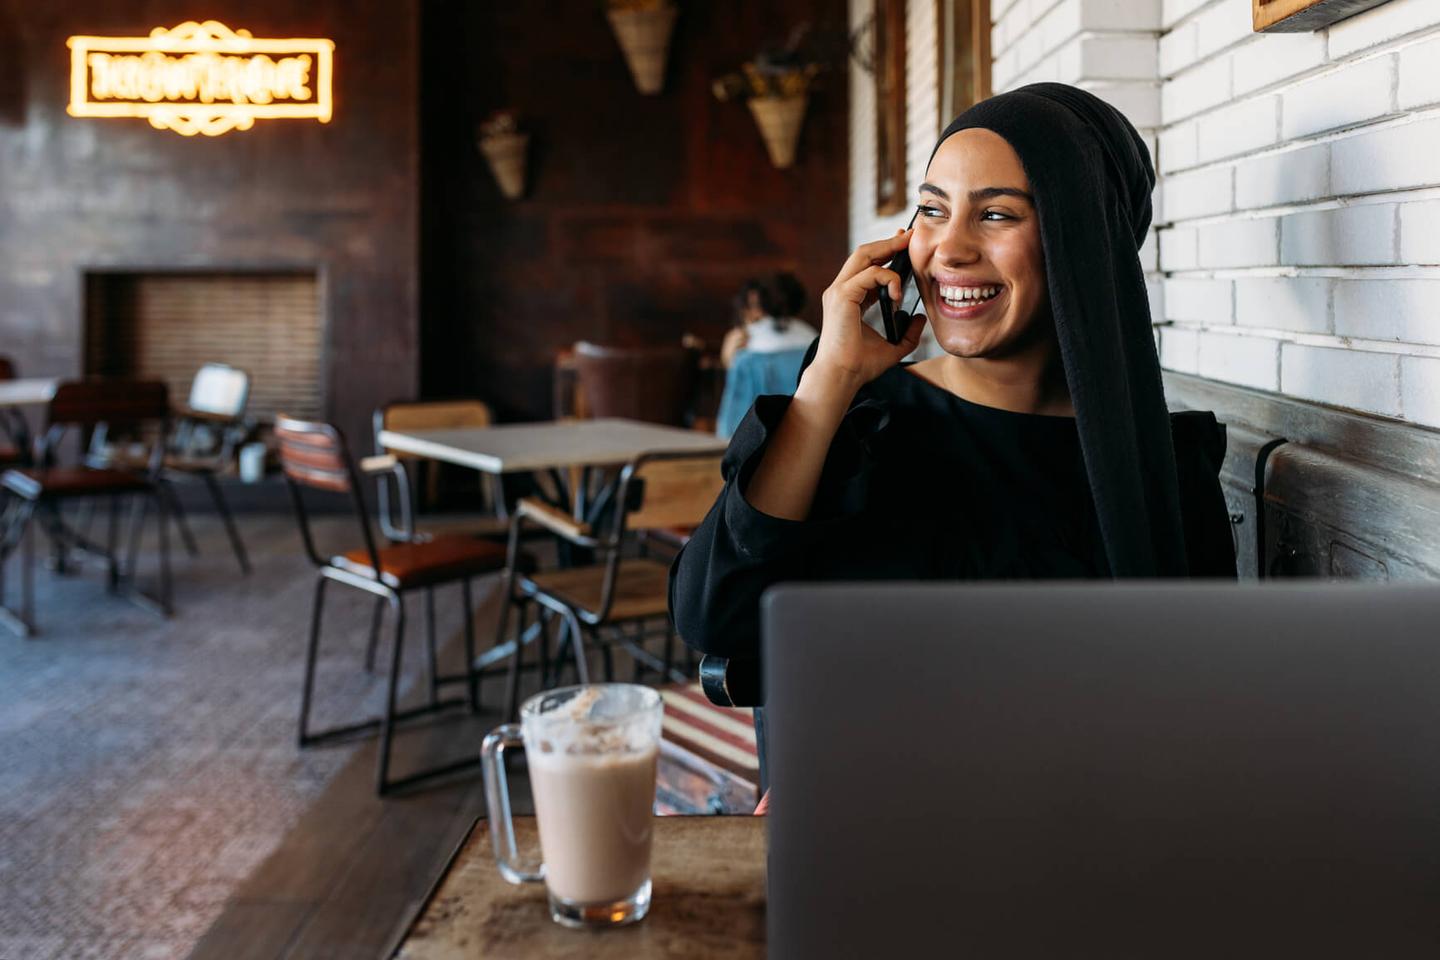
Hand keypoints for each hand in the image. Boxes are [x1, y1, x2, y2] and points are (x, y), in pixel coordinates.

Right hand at [809, 229, 926, 394]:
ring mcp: (838, 292)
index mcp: (849, 298)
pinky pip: (869, 275)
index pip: (867, 266)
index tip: (904, 244)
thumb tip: (921, 319)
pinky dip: (887, 278)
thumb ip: (908, 333)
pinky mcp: (842, 296)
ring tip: (907, 246)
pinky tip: (898, 293)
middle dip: (887, 242)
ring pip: (863, 256)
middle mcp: (841, 291)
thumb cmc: (860, 365)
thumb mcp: (892, 347)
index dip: (886, 252)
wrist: (843, 377)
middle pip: (863, 253)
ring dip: (887, 249)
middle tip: (908, 236)